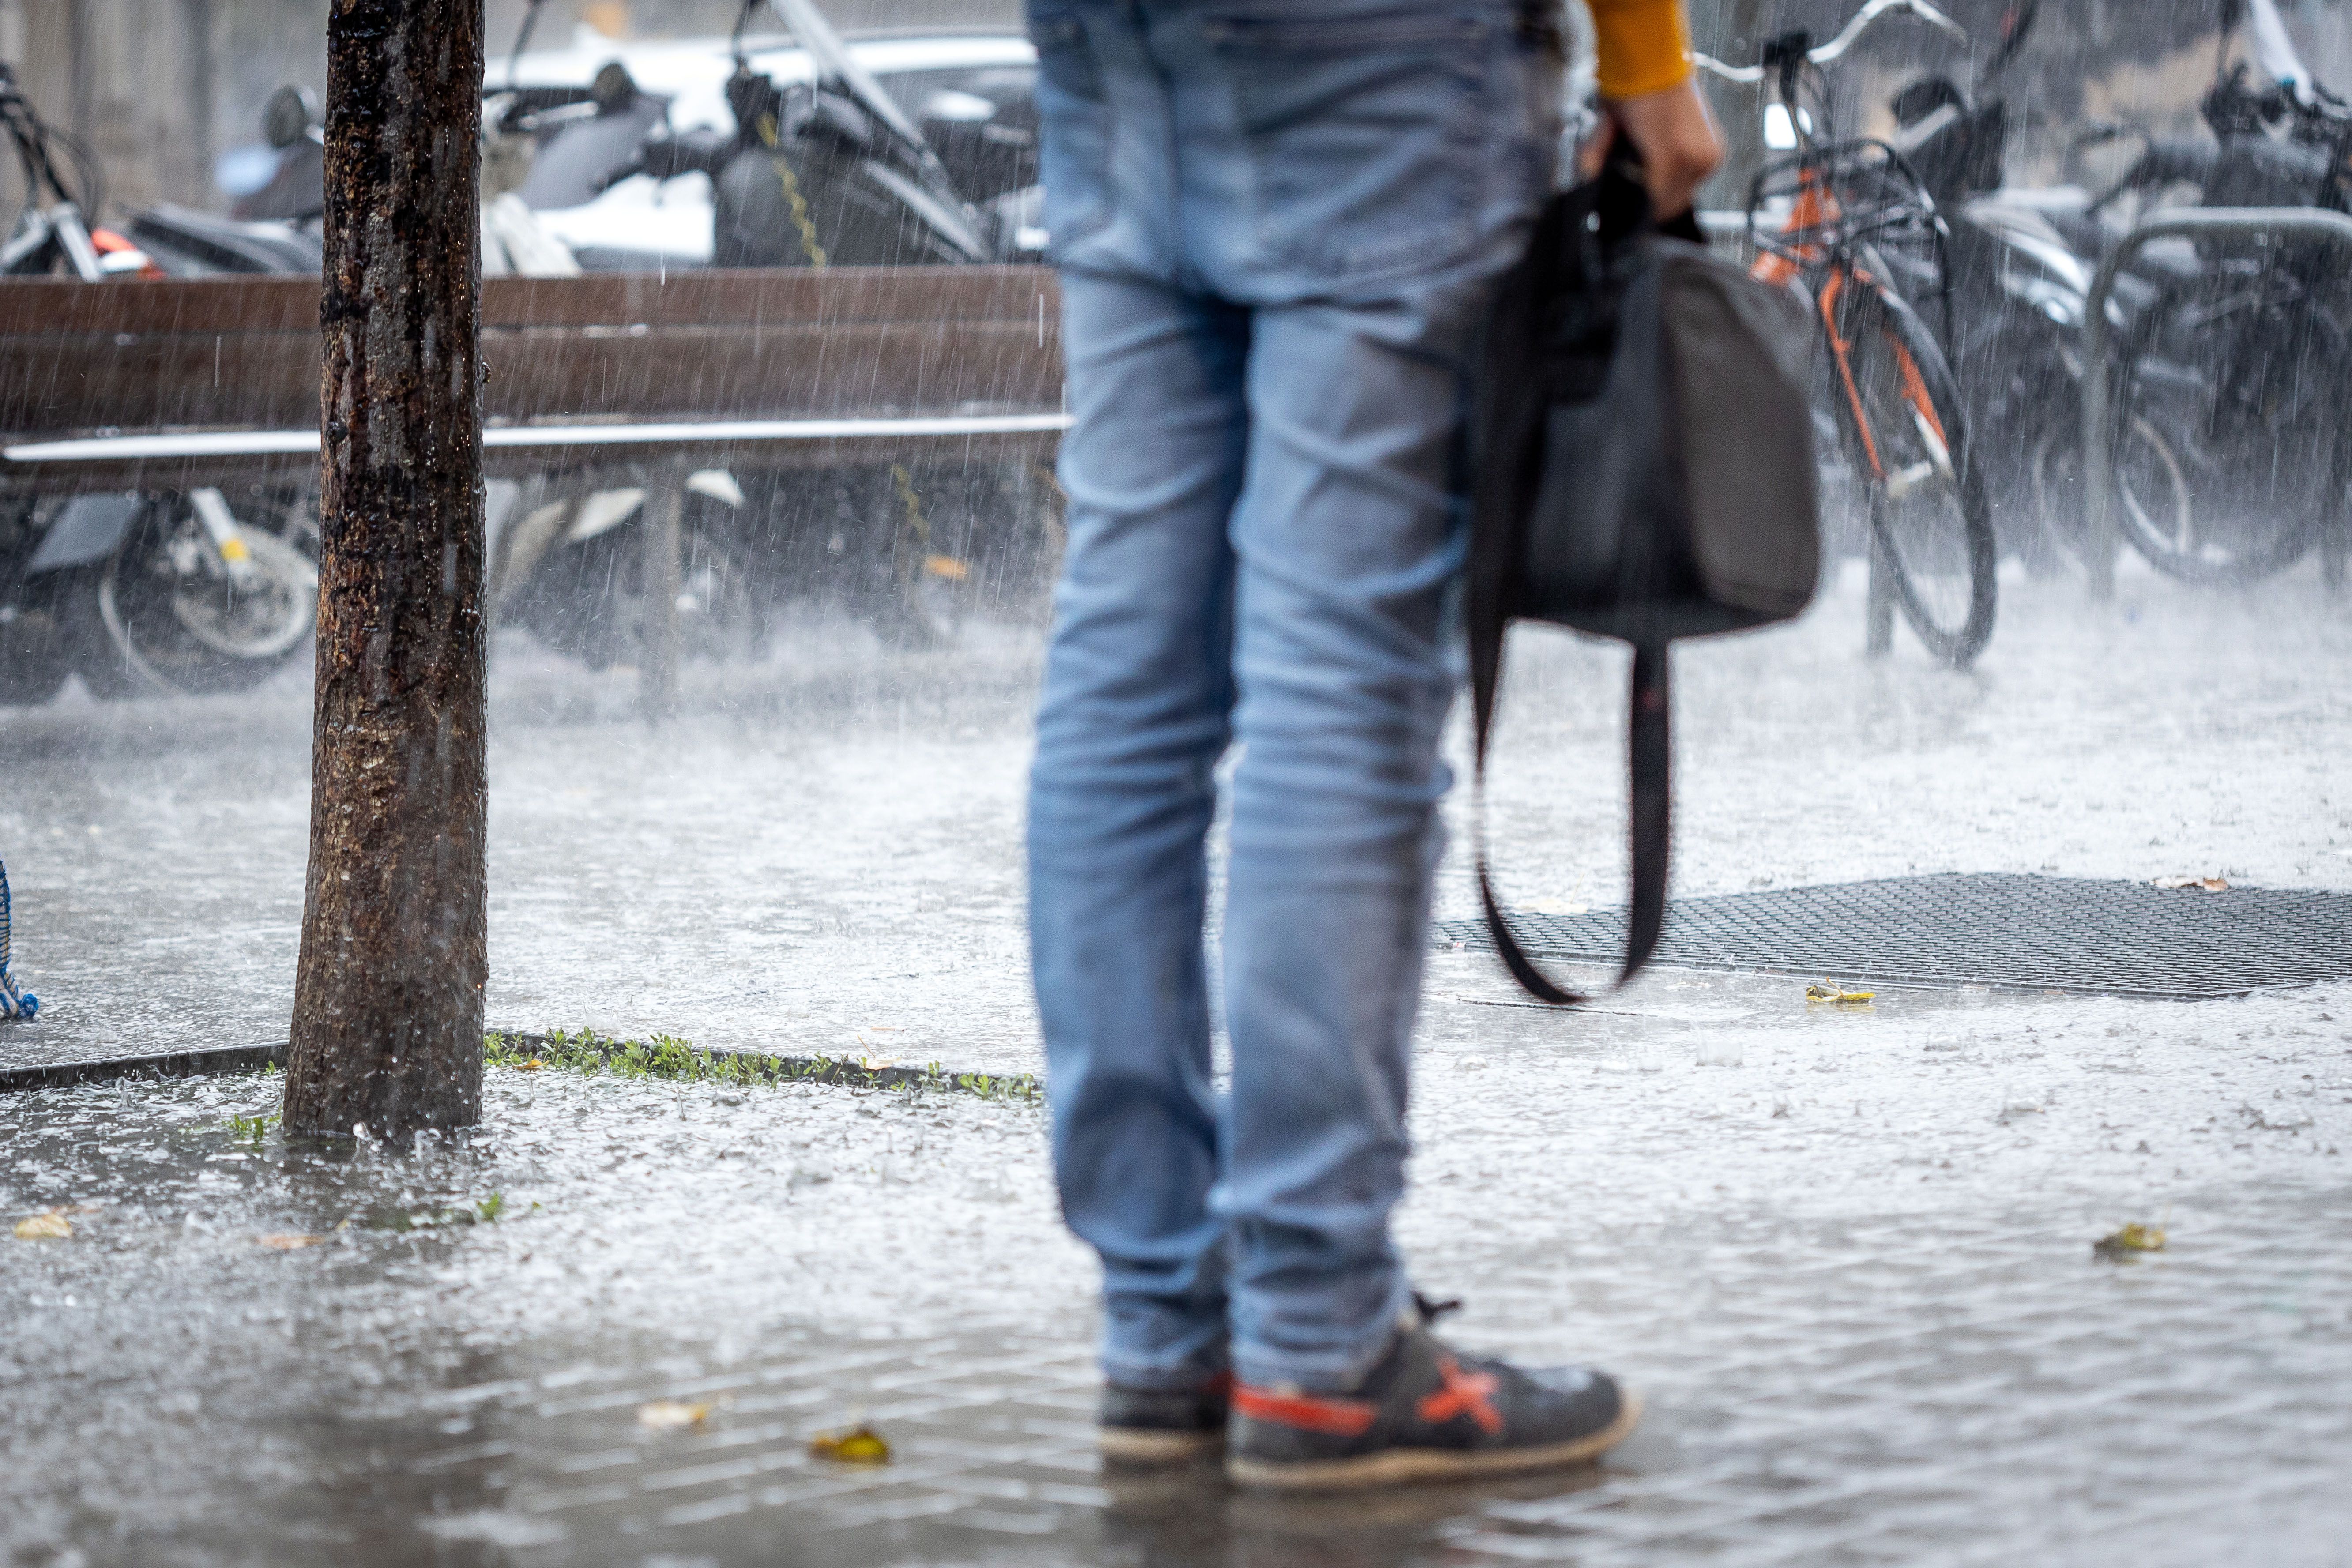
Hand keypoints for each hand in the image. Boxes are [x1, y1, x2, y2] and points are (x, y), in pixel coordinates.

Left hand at [1598, 78, 1723, 217]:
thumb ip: (1597, 156)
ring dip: (1668, 190)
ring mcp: (1709, 154)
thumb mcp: (1608, 127)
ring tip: (1649, 173)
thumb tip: (1588, 176)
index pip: (1654, 204)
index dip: (1637, 209)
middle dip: (1652, 201)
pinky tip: (1665, 165)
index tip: (1626, 210)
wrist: (1654, 58)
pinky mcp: (1716, 147)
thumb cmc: (1632, 88)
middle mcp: (1697, 159)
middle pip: (1672, 203)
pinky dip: (1680, 176)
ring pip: (1685, 192)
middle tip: (1635, 193)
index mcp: (1671, 160)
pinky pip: (1695, 176)